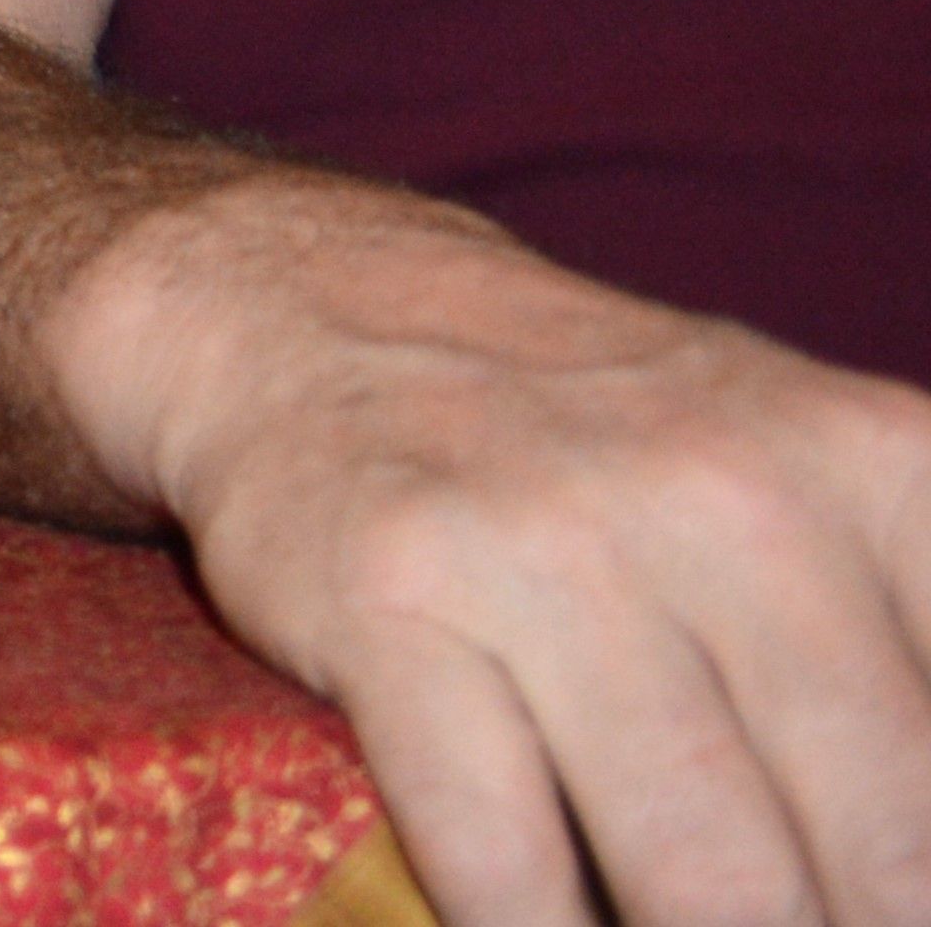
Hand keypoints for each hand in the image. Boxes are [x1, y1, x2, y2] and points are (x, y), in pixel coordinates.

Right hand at [69, 181, 930, 926]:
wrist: (308, 312)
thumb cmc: (599, 447)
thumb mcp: (810, 482)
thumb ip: (900, 652)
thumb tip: (912, 867)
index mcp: (877, 465)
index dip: (922, 873)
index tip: (880, 891)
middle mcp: (732, 493)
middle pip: (880, 851)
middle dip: (842, 923)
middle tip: (797, 923)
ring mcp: (548, 544)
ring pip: (707, 881)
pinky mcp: (387, 601)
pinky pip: (505, 862)